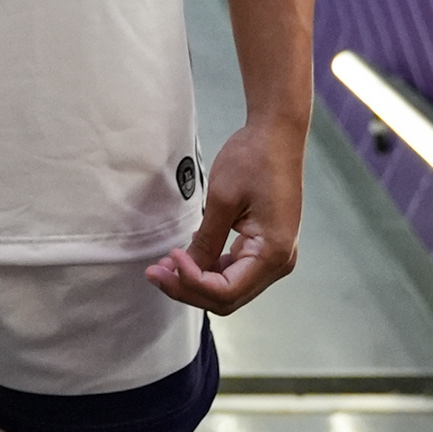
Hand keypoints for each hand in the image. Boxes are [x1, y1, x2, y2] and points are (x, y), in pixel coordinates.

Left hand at [145, 119, 303, 314]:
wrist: (277, 134)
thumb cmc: (254, 160)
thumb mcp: (223, 199)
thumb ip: (206, 241)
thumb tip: (184, 270)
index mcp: (273, 253)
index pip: (226, 291)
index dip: (192, 282)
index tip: (169, 257)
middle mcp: (279, 262)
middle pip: (228, 296)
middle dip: (188, 288)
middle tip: (154, 273)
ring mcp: (273, 255)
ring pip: (229, 287)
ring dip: (196, 281)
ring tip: (162, 268)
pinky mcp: (265, 246)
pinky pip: (234, 270)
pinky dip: (208, 268)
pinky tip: (185, 256)